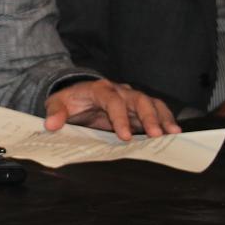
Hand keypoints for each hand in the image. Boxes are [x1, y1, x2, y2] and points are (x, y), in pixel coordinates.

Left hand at [44, 79, 181, 140]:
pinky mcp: (136, 108)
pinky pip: (155, 110)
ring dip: (162, 117)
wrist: (77, 94)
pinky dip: (165, 119)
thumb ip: (55, 113)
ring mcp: (130, 98)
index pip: (112, 100)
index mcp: (99, 89)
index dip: (120, 117)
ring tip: (173, 133)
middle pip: (138, 99)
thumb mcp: (57, 104)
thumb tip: (51, 125)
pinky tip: (174, 133)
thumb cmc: (69, 100)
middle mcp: (119, 90)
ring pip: (150, 103)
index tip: (124, 136)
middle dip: (148, 116)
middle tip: (155, 134)